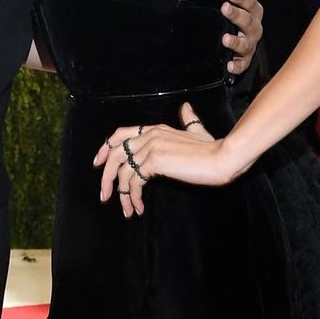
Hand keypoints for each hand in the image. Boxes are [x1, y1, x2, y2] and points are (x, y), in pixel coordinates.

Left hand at [94, 104, 234, 217]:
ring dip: (121, 194)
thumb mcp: (197, 132)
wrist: (222, 158)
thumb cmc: (212, 149)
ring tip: (127, 210)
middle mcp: (149, 134)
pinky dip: (133, 197)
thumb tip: (186, 108)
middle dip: (106, 175)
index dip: (106, 148)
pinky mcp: (155, 161)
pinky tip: (139, 208)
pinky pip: (134, 182)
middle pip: (115, 153)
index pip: (120, 133)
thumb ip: (189, 120)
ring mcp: (151, 147)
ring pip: (122, 171)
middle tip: (104, 195)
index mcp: (155, 128)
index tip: (98, 163)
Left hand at [220, 0, 262, 75]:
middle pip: (249, 22)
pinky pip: (243, 65)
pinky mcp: (243, 60)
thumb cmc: (233, 12)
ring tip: (225, 38)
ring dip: (236, 42)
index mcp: (252, 11)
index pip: (251, 3)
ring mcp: (250, 45)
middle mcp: (254, 28)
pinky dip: (237, 66)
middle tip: (224, 8)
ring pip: (247, 44)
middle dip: (237, 15)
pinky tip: (228, 66)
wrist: (236, 36)